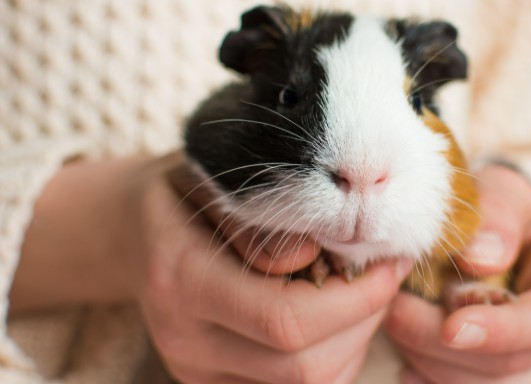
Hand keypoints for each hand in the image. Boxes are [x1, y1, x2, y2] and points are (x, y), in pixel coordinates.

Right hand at [12, 152, 410, 382]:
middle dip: (365, 321)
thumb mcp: (215, 175)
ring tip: (360, 292)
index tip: (391, 261)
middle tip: (384, 274)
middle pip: (304, 367)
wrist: (131, 228)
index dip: (357, 300)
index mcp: (181, 280)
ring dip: (354, 342)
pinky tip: (336, 316)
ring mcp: (196, 370)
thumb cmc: (185, 191)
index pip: (287, 321)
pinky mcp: (211, 382)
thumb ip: (260, 220)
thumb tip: (313, 260)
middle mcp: (185, 340)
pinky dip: (332, 357)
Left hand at [385, 165, 530, 383]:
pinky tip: (409, 361)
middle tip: (393, 314)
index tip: (450, 329)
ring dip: (434, 363)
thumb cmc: (506, 209)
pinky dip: (437, 380)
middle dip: (445, 345)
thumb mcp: (502, 189)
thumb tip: (480, 259)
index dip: (502, 329)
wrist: (511, 233)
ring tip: (398, 325)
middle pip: (516, 360)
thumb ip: (496, 213)